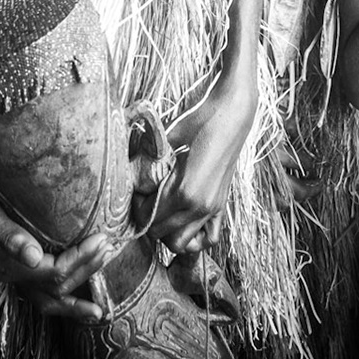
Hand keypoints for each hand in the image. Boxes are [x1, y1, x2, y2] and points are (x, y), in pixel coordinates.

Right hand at [0, 142, 108, 321]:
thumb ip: (9, 235)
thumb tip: (33, 257)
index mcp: (8, 264)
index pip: (55, 272)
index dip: (81, 259)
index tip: (101, 238)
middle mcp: (11, 274)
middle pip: (56, 287)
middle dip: (86, 272)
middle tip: (109, 248)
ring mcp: (12, 273)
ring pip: (46, 300)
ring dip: (73, 304)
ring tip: (97, 311)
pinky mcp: (14, 266)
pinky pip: (40, 292)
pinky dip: (60, 298)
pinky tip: (75, 293)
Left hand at [148, 82, 256, 254]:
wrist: (230, 115)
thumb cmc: (196, 122)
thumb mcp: (165, 140)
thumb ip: (147, 162)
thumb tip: (128, 173)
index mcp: (183, 191)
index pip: (150, 219)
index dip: (138, 208)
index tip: (138, 193)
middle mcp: (198, 206)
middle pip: (161, 234)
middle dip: (149, 221)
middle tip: (146, 201)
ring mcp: (212, 208)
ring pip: (182, 244)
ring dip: (169, 233)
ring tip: (163, 212)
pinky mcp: (221, 205)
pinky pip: (209, 238)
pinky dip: (195, 238)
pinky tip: (184, 221)